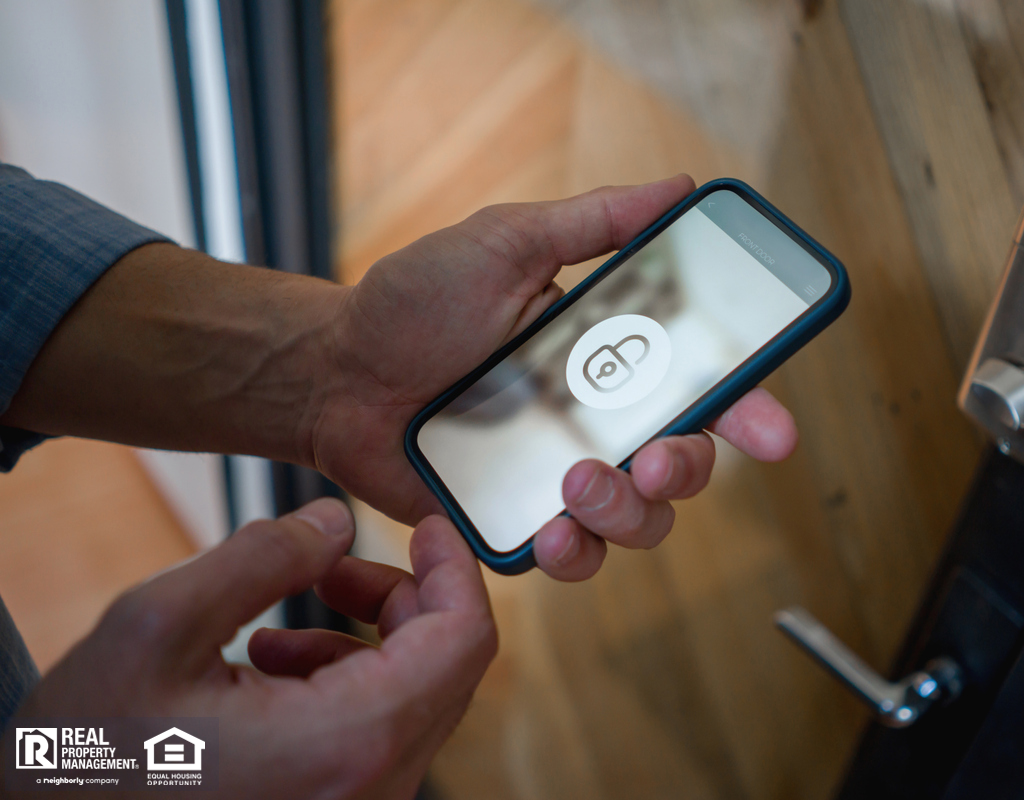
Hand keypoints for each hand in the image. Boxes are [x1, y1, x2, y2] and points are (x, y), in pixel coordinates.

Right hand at [5, 499, 496, 798]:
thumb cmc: (88, 757)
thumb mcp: (157, 626)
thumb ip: (262, 558)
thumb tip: (336, 523)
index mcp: (343, 742)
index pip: (463, 640)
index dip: (455, 568)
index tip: (428, 527)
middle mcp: (368, 790)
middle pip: (446, 666)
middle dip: (400, 598)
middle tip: (333, 568)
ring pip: (412, 698)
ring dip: (365, 640)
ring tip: (281, 623)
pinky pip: (375, 735)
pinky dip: (343, 684)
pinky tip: (269, 667)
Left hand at [312, 175, 797, 578]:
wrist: (335, 370)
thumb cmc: (414, 303)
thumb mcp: (505, 243)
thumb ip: (593, 223)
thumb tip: (680, 187)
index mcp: (605, 356)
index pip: (699, 386)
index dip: (748, 409)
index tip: (774, 432)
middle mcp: (592, 419)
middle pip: (683, 465)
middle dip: (687, 471)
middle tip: (651, 458)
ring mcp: (554, 474)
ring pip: (638, 522)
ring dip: (628, 515)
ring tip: (576, 485)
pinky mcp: (513, 519)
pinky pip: (570, 555)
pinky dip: (574, 554)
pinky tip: (549, 534)